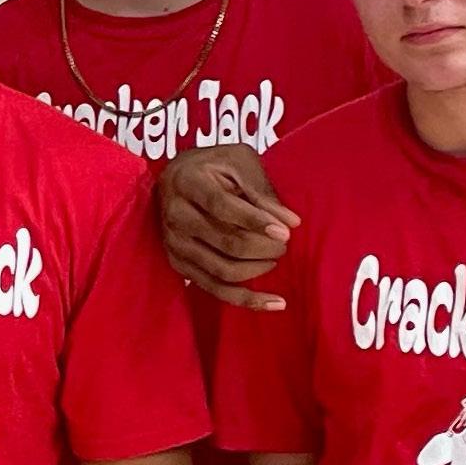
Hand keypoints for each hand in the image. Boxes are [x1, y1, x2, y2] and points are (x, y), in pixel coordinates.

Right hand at [160, 143, 298, 306]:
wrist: (176, 178)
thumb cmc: (214, 166)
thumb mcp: (239, 161)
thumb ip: (262, 190)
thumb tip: (290, 222)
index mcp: (188, 182)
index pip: (222, 207)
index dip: (256, 222)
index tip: (286, 231)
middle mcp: (175, 215)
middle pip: (226, 242)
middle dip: (264, 247)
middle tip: (285, 242)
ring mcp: (175, 244)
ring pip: (222, 270)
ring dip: (258, 269)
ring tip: (276, 257)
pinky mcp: (180, 265)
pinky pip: (215, 290)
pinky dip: (246, 300)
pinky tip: (275, 302)